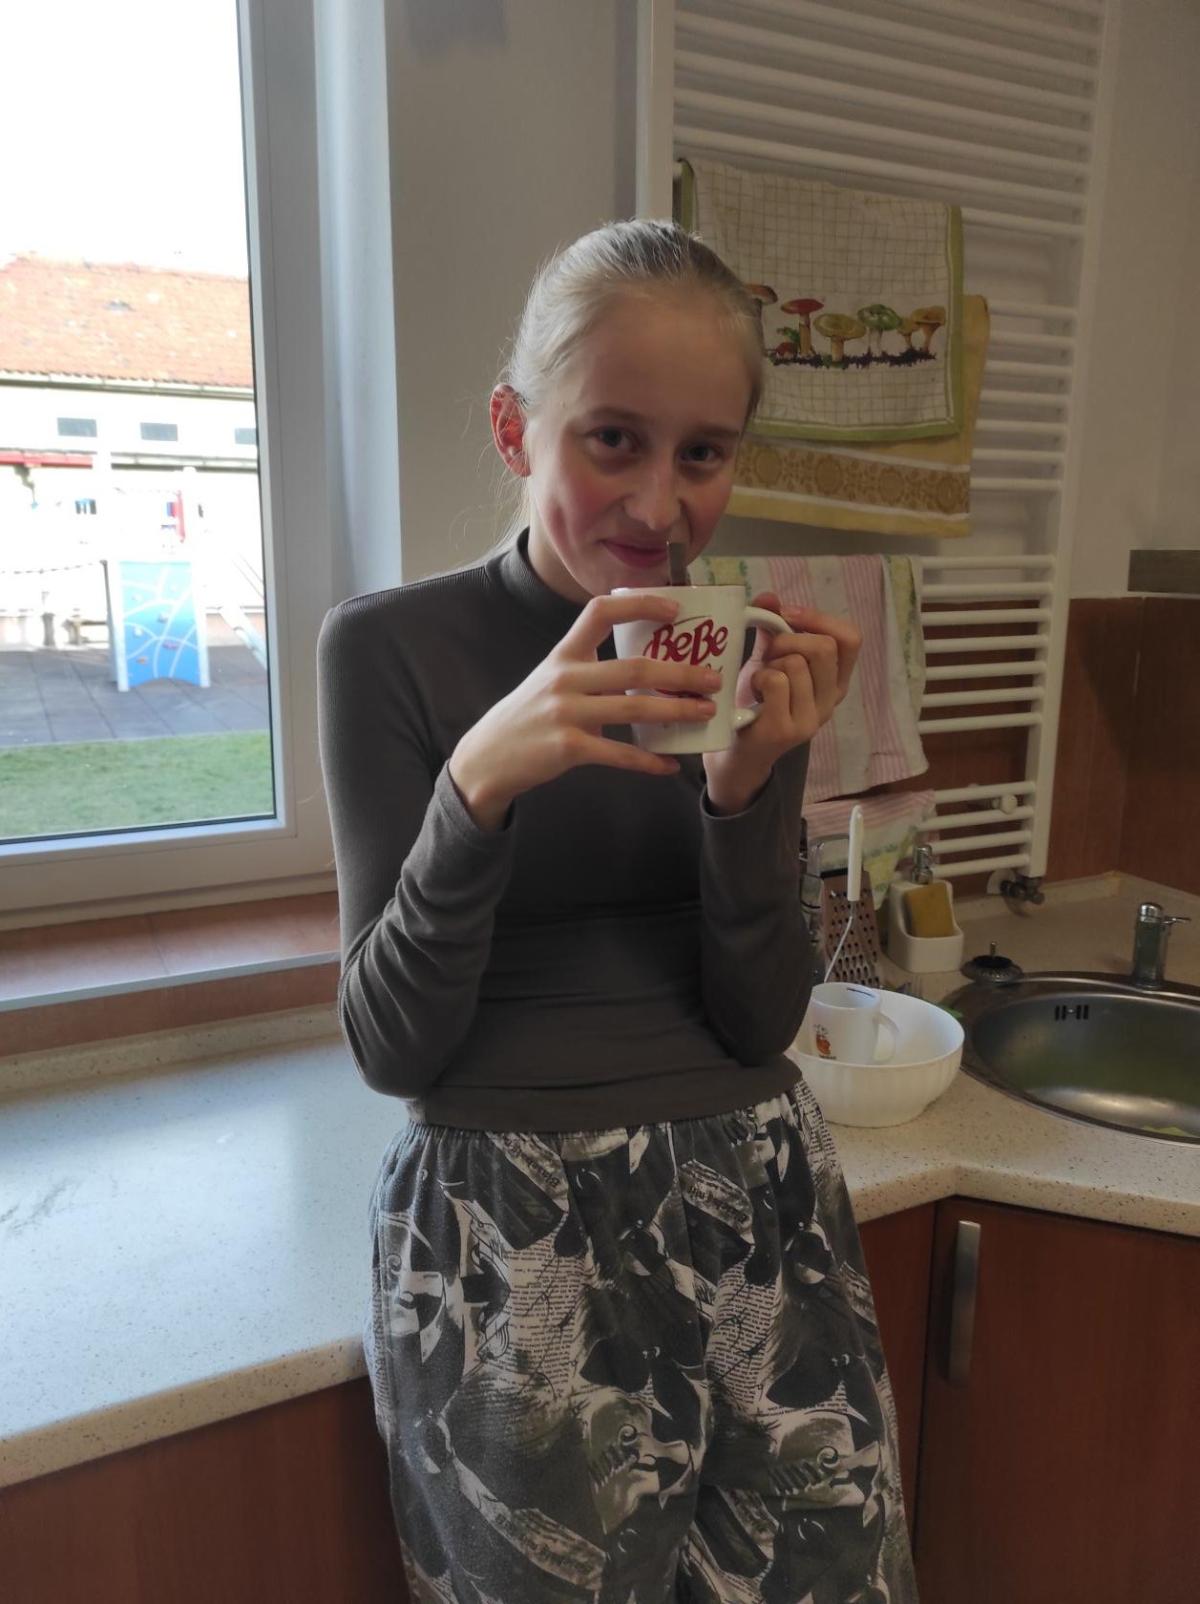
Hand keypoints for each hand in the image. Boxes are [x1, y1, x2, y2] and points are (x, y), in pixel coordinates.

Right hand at [449, 593, 723, 828]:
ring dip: (676, 712)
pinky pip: (619, 755)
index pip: (600, 611)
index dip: (640, 604)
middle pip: (633, 669)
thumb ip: (590, 666)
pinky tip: (670, 765)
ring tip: (706, 713)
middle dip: (680, 673)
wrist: (487, 757)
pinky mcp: (567, 748)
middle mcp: (564, 678)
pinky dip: (648, 761)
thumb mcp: (552, 678)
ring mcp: (565, 713)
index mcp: (564, 654)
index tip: (675, 608)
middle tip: (714, 679)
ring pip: (633, 709)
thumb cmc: (530, 715)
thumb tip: (646, 664)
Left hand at [702, 590, 861, 813]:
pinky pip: (777, 681)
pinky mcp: (787, 729)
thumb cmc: (756, 702)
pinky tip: (754, 694)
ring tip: (759, 680)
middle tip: (769, 654)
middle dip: (788, 639)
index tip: (789, 616)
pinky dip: (759, 678)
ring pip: (796, 663)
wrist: (736, 752)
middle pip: (823, 646)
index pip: (850, 638)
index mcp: (835, 679)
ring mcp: (812, 718)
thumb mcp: (768, 661)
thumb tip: (770, 596)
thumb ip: (773, 629)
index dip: (820, 619)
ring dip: (769, 663)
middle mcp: (831, 700)